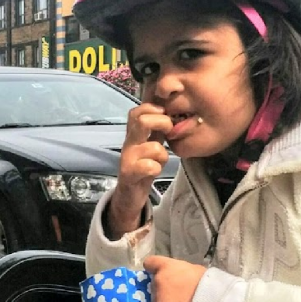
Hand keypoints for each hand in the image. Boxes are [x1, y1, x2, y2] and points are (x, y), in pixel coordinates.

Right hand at [107, 104, 172, 235]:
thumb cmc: (144, 165)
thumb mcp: (151, 142)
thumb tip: (172, 109)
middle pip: (141, 121)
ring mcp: (128, 158)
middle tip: (169, 133)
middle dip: (162, 123)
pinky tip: (154, 171)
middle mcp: (129, 142)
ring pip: (153, 146)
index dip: (153, 108)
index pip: (138, 110)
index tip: (165, 116)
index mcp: (135, 133)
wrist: (129, 193)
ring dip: (163, 154)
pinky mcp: (129, 173)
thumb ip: (158, 128)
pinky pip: (149, 166)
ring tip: (161, 160)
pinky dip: (157, 168)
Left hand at [144, 255, 205, 301]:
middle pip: (154, 283)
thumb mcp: (192, 269)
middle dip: (162, 288)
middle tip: (175, 294)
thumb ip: (179, 272)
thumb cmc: (205, 281)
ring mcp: (156, 295)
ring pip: (156, 299)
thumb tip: (179, 276)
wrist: (208, 299)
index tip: (158, 273)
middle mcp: (158, 279)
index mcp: (165, 265)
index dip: (153, 269)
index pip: (149, 263)